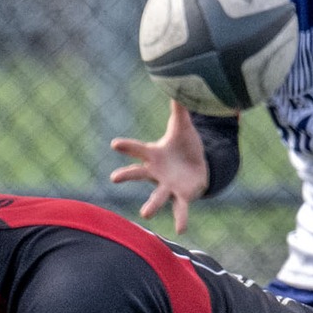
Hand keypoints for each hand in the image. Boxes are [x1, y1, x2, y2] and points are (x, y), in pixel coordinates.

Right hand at [110, 101, 208, 233]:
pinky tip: (182, 229)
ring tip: (145, 215)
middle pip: (139, 174)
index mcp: (153, 154)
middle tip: (114, 178)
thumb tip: (177, 83)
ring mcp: (168, 186)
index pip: (137, 149)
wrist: (199, 165)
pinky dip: (181, 218)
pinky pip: (180, 209)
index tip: (114, 144)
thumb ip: (178, 108)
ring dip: (151, 205)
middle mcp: (156, 172)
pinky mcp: (182, 196)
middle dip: (127, 175)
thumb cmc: (185, 145)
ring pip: (157, 196)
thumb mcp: (182, 125)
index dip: (126, 146)